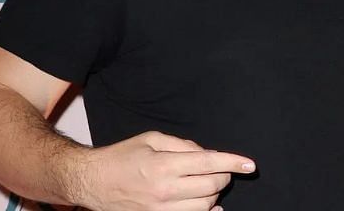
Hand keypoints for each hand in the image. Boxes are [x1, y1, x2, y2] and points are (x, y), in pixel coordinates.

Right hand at [75, 131, 254, 210]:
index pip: (209, 163)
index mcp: (164, 164)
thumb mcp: (152, 139)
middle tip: (221, 169)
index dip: (234, 163)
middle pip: (212, 186)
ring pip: (205, 205)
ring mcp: (161, 209)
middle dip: (224, 176)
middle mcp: (165, 190)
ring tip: (206, 183)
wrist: (93, 181)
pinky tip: (209, 205)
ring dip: (213, 193)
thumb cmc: (122, 157)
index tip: (250, 165)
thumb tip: (207, 154)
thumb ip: (183, 145)